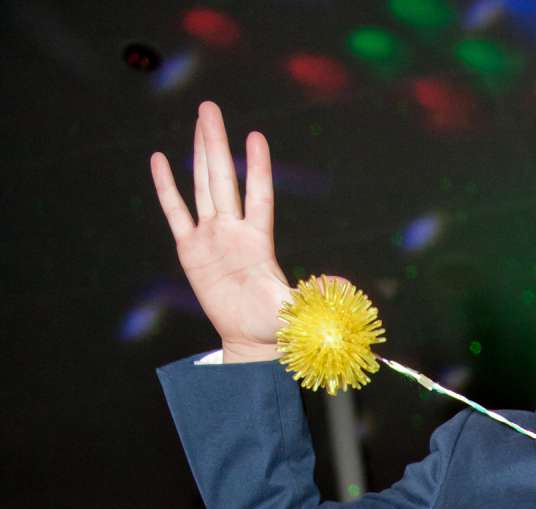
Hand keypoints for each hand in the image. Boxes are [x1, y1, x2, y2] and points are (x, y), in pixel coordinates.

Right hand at [150, 99, 292, 357]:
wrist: (251, 340)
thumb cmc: (275, 325)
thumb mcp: (293, 310)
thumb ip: (311, 296)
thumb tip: (341, 286)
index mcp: (259, 240)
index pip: (259, 195)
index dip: (257, 168)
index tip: (256, 137)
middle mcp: (234, 230)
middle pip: (223, 178)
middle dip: (217, 143)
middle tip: (210, 107)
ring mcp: (211, 237)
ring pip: (203, 185)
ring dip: (200, 153)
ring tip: (200, 120)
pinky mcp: (190, 250)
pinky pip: (176, 212)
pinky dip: (167, 188)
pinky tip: (159, 160)